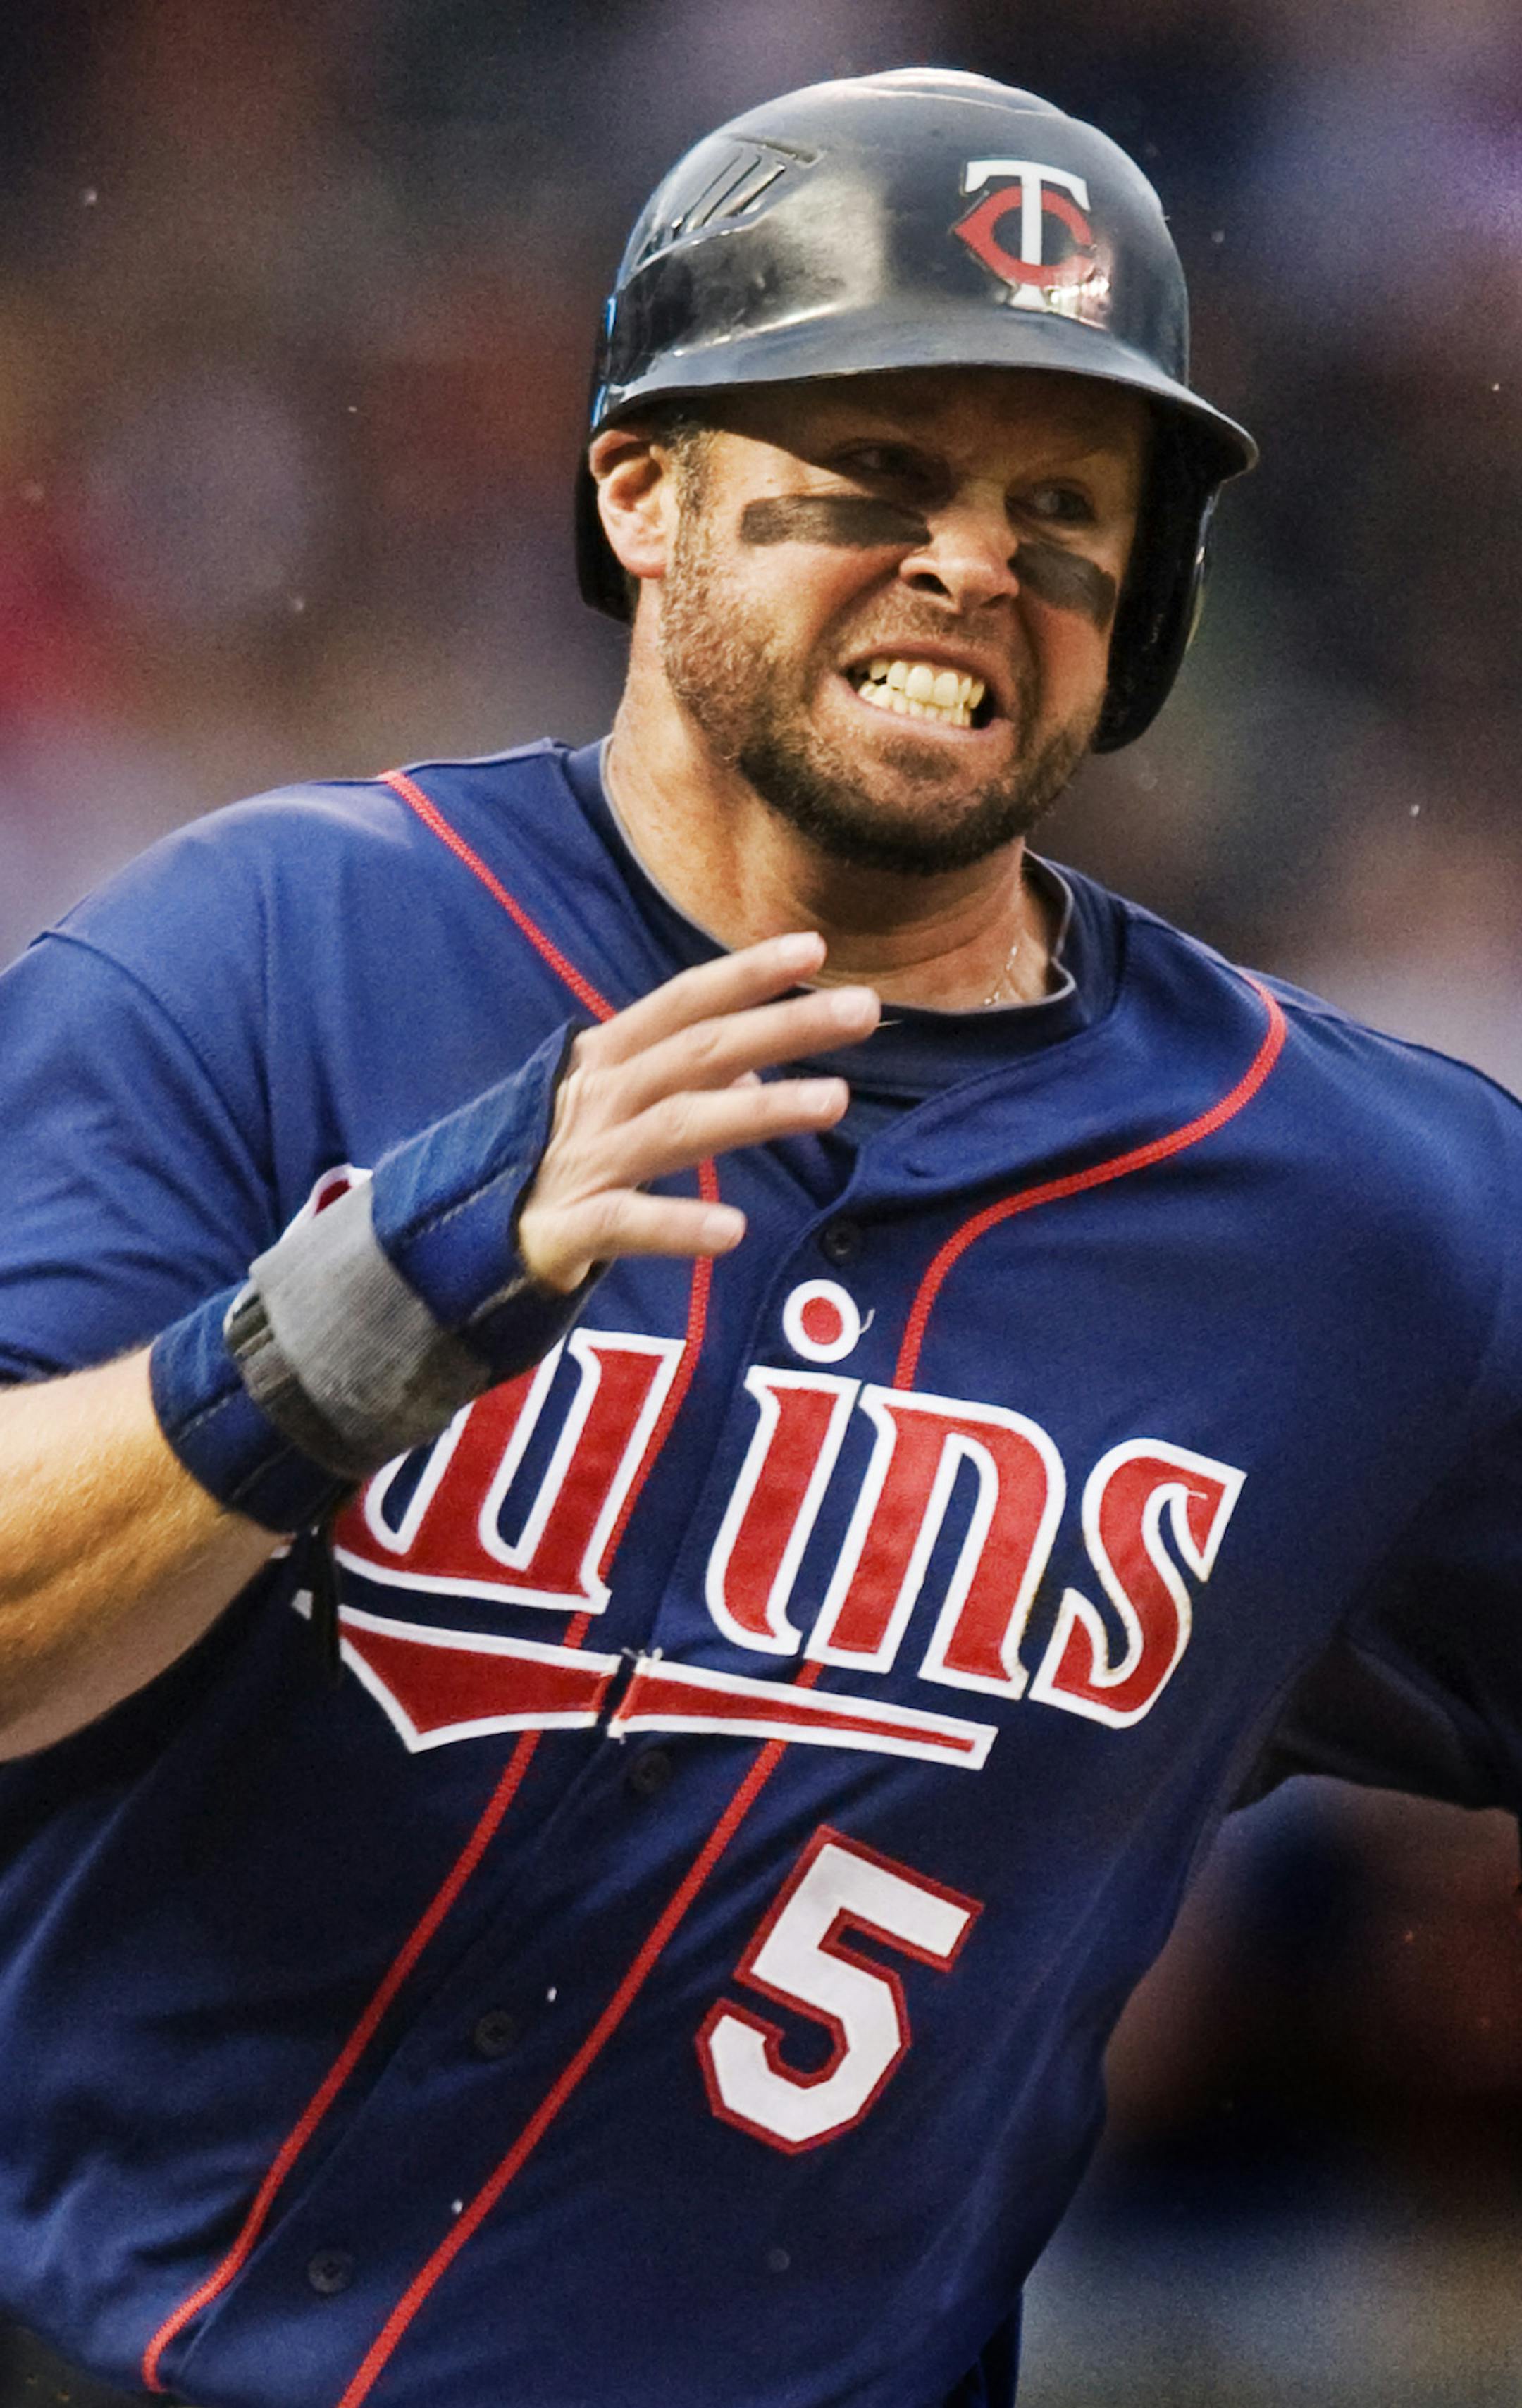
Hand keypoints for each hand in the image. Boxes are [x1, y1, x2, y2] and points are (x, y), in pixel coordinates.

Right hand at [517, 933, 878, 1291]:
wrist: (452, 1242)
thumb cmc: (549, 1166)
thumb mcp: (612, 1109)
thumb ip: (683, 1082)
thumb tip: (760, 1062)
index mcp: (606, 1061)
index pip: (683, 1003)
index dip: (745, 974)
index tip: (815, 949)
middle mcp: (596, 1099)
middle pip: (698, 1052)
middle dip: (782, 1025)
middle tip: (864, 1010)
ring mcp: (580, 1162)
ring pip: (675, 1126)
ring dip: (757, 1109)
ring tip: (834, 1101)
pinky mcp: (563, 1231)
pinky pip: (625, 1223)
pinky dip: (676, 1224)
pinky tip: (732, 1230)